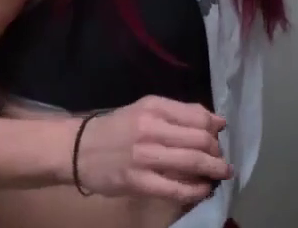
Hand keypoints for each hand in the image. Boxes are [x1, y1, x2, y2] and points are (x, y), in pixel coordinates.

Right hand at [72, 96, 230, 202]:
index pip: (199, 116)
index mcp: (155, 107)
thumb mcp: (146, 109)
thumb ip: (181, 113)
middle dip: (217, 151)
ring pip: (193, 162)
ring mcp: (145, 157)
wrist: (75, 149)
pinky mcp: (138, 182)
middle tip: (220, 159)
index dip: (215, 128)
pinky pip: (176, 188)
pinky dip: (196, 190)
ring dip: (214, 170)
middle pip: (201, 140)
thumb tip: (217, 122)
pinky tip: (203, 190)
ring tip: (221, 173)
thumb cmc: (116, 129)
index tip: (219, 136)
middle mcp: (152, 129)